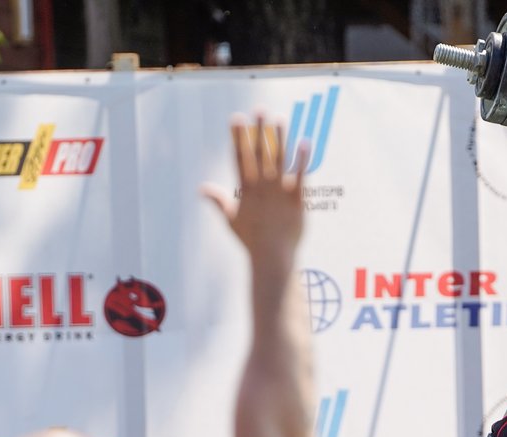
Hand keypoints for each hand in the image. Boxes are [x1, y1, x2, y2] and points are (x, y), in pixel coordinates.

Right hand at [201, 114, 307, 281]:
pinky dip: (302, 159)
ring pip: (279, 159)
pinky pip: (301, 175)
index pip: (240, 156)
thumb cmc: (251, 240)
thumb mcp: (230, 219)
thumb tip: (202, 189)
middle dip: (258, 130)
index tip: (236, 118)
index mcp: (245, 189)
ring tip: (280, 118)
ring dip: (280, 138)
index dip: (238, 136)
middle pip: (260, 153)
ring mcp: (280, 192)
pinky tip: (304, 142)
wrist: (272, 257)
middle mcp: (262, 187)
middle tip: (259, 110)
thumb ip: (218, 201)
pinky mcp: (297, 199)